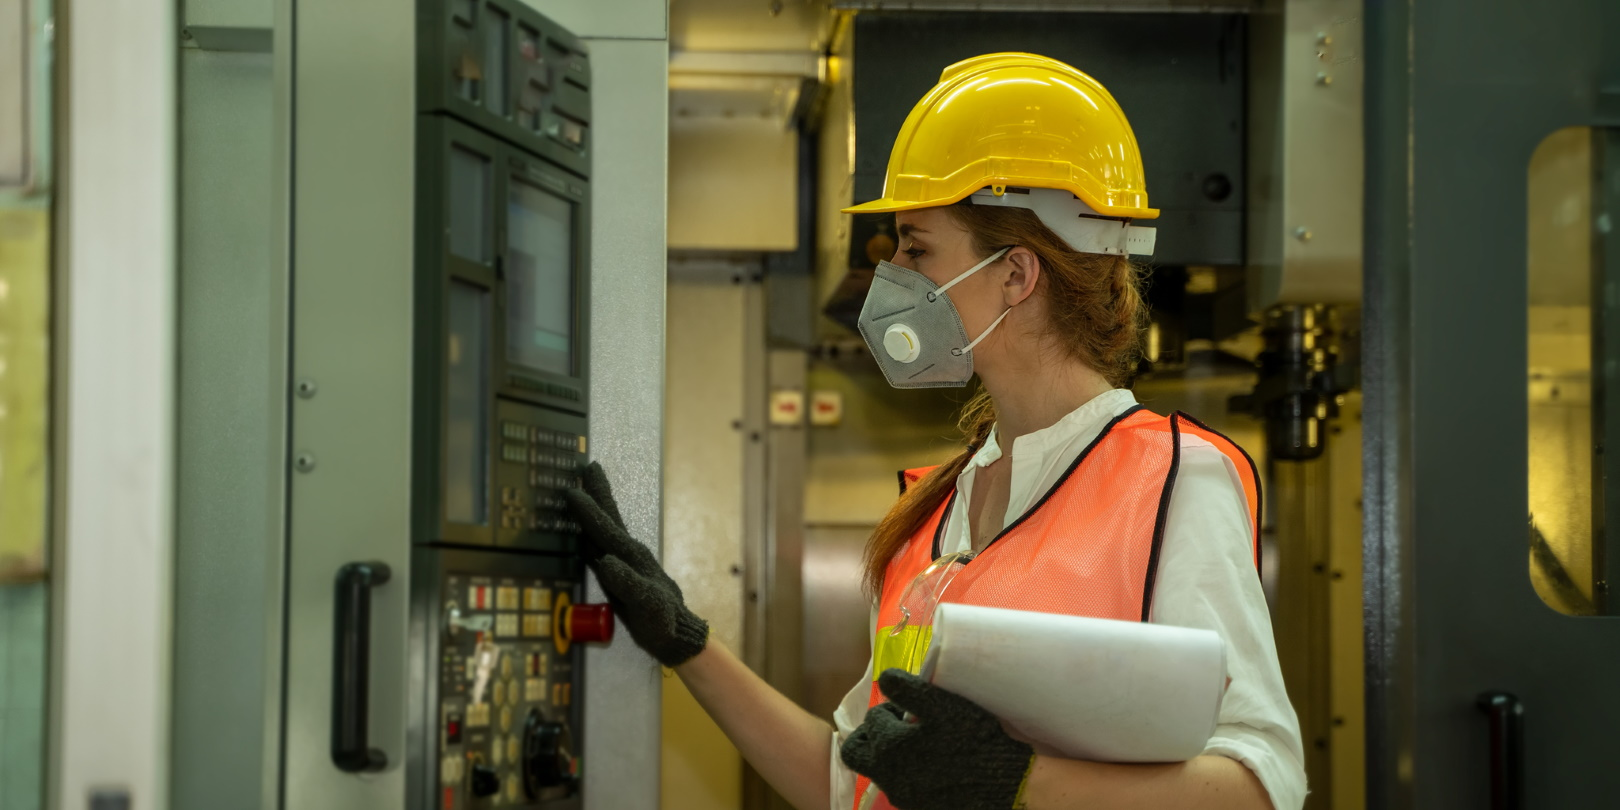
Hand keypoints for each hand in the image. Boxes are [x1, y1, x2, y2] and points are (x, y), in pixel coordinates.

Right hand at [564, 462, 708, 666]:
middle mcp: (628, 553)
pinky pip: (602, 546)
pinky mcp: (621, 573)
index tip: (572, 491)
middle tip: (589, 466)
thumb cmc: (662, 620)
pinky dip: (591, 533)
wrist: (676, 633)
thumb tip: (606, 561)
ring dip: (596, 508)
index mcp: (632, 557)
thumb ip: (627, 583)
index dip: (588, 511)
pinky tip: (583, 532)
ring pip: (606, 528)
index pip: (606, 528)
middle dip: (599, 492)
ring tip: (585, 489)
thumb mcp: (646, 604)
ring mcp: (625, 561)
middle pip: (610, 517)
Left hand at [840, 669, 1033, 809]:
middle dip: (869, 736)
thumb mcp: (944, 706)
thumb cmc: (975, 742)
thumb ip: (908, 690)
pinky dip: (904, 774)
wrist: (1007, 787)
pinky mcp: (917, 809)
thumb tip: (884, 678)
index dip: (890, 708)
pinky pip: (898, 788)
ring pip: (877, 772)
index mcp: (888, 749)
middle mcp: (887, 777)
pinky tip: (929, 766)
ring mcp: (901, 797)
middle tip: (894, 728)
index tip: (908, 709)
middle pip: (855, 754)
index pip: (872, 719)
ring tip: (917, 745)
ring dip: (887, 755)